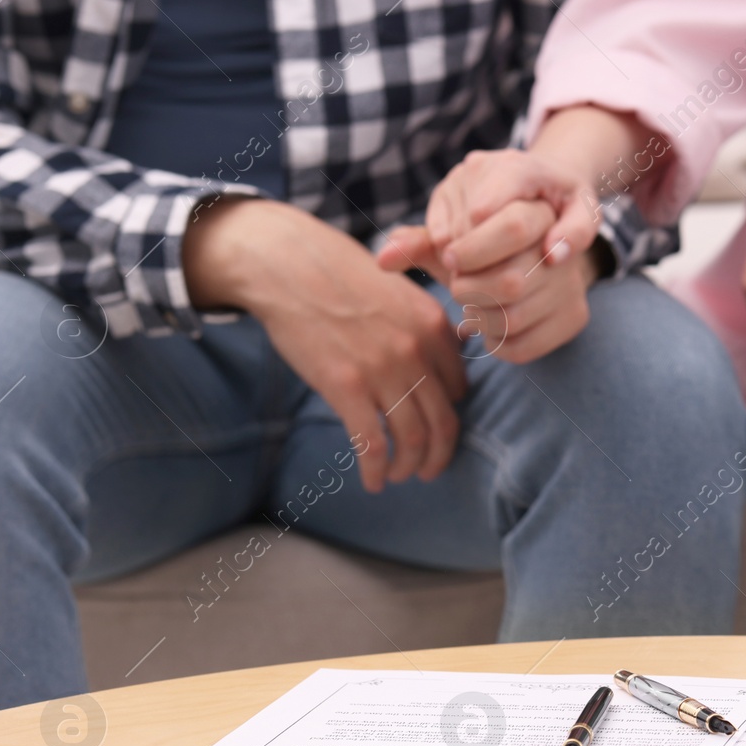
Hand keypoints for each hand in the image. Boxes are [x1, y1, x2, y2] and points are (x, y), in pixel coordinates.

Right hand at [183, 197, 467, 492]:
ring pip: (413, 440)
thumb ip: (420, 325)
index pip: (460, 389)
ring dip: (409, 468)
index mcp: (433, 325)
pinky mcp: (346, 386)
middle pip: (444, 423)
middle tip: (428, 470)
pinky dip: (376, 471)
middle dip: (438, 456)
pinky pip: (373, 445)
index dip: (449, 416)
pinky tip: (372, 482)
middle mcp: (416, 350)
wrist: (285, 263)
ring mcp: (383, 370)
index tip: (436, 429)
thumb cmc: (336, 273)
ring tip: (397, 477)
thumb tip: (437, 361)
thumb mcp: (397, 288)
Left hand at [379, 155, 602, 363]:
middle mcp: (562, 234)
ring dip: (478, 314)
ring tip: (473, 300)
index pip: (511, 227)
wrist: (543, 240)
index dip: (472, 250)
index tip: (450, 258)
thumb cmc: (485, 231)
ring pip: (514, 315)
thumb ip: (421, 240)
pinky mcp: (575, 316)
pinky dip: (494, 340)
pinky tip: (489, 323)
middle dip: (469, 287)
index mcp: (537, 194)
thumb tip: (383, 258)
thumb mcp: (456, 225)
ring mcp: (572, 280)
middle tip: (457, 282)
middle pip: (511, 281)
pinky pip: (524, 344)